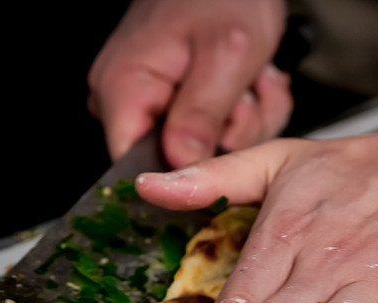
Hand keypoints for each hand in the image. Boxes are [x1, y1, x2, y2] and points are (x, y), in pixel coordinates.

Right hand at [88, 0, 289, 167]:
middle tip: (247, 95)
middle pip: (178, 160)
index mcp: (124, 87)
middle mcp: (129, 97)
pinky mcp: (178, 101)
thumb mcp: (226, 56)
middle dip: (229, 133)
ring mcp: (155, 100)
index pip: (133, 165)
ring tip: (253, 80)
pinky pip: (217, 130)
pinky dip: (245, 111)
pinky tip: (250, 83)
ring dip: (246, 119)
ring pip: (208, 147)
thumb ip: (202, 116)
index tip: (220, 148)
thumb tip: (181, 166)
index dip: (182, 171)